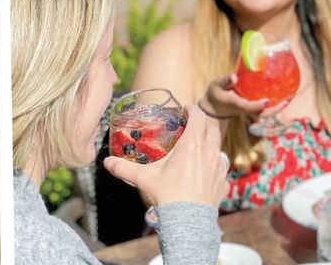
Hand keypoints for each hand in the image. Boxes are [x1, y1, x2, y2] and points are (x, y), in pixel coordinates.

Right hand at [103, 104, 229, 206]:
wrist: (188, 222)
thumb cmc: (168, 196)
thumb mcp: (144, 179)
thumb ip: (125, 168)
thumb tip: (107, 163)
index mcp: (192, 145)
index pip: (199, 117)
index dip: (193, 109)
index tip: (187, 108)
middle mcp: (209, 152)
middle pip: (212, 128)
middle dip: (203, 123)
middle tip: (192, 124)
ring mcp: (219, 167)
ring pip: (218, 147)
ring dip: (210, 142)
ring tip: (198, 146)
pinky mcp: (222, 181)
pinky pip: (221, 166)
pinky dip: (214, 163)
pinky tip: (205, 169)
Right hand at [202, 73, 289, 120]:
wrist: (214, 110)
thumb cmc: (215, 94)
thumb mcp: (216, 86)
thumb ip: (225, 81)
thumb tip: (234, 76)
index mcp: (236, 104)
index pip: (248, 106)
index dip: (257, 105)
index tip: (267, 101)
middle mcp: (245, 109)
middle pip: (262, 113)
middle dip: (274, 110)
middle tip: (286, 102)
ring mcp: (250, 110)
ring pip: (265, 113)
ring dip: (277, 108)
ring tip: (290, 98)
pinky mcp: (252, 109)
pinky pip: (265, 109)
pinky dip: (275, 105)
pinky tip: (284, 96)